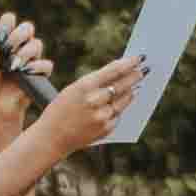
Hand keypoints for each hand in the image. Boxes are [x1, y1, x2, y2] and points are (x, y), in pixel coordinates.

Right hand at [27, 51, 146, 161]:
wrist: (52, 137)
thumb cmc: (60, 109)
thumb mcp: (73, 90)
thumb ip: (94, 83)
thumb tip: (118, 74)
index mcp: (84, 86)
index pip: (114, 71)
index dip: (129, 63)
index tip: (138, 58)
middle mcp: (95, 101)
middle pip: (122, 85)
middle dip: (135, 76)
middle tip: (144, 69)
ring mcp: (102, 116)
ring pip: (124, 100)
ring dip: (132, 91)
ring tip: (137, 84)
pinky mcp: (106, 129)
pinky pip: (118, 114)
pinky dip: (121, 107)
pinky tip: (127, 100)